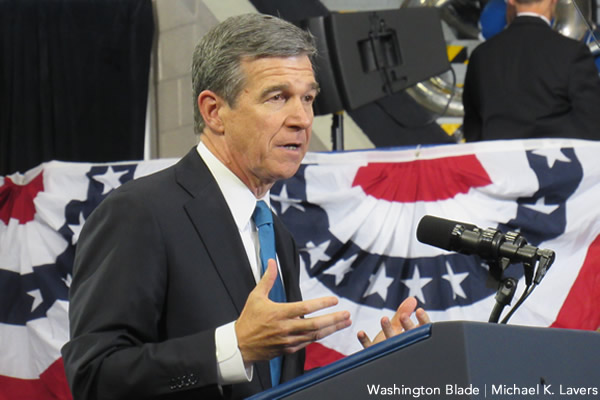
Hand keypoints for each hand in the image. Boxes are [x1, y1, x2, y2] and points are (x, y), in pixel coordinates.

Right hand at [235, 259, 351, 363]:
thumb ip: (267, 279)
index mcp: (279, 313)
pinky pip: (308, 343)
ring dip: (331, 329)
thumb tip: (271, 262)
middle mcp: (286, 328)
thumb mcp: (256, 297)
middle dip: (334, 319)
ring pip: (315, 335)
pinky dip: (319, 337)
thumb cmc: (248, 319)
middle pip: (315, 324)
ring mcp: (288, 341)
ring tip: (345, 322)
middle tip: (347, 314)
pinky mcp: (288, 350)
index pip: (305, 308)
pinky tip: (328, 331)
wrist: (240, 346)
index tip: (334, 300)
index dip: (322, 304)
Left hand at [356, 296, 429, 348]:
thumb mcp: (397, 326)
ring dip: (387, 330)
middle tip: (403, 316)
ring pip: (390, 342)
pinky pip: (369, 348)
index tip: (419, 311)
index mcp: (410, 338)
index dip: (422, 321)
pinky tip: (360, 333)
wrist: (377, 361)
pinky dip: (365, 340)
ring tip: (384, 318)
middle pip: (408, 336)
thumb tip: (412, 299)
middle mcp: (402, 346)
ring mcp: (388, 351)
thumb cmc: (390, 341)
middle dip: (406, 326)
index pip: (421, 330)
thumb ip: (403, 312)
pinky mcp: (374, 355)